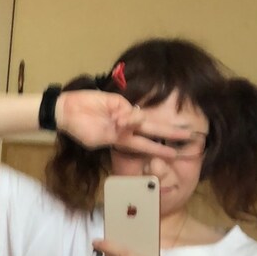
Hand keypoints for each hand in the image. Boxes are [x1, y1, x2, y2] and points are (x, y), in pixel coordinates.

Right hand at [55, 90, 173, 156]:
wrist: (66, 111)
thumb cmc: (79, 129)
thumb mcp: (97, 139)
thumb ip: (115, 134)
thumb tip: (129, 124)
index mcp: (122, 140)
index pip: (146, 145)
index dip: (161, 149)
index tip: (176, 154)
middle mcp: (127, 127)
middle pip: (153, 130)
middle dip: (170, 134)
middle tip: (190, 137)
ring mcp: (124, 113)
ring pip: (143, 119)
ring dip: (149, 126)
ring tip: (153, 129)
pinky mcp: (118, 101)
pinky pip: (129, 111)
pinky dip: (128, 118)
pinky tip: (120, 121)